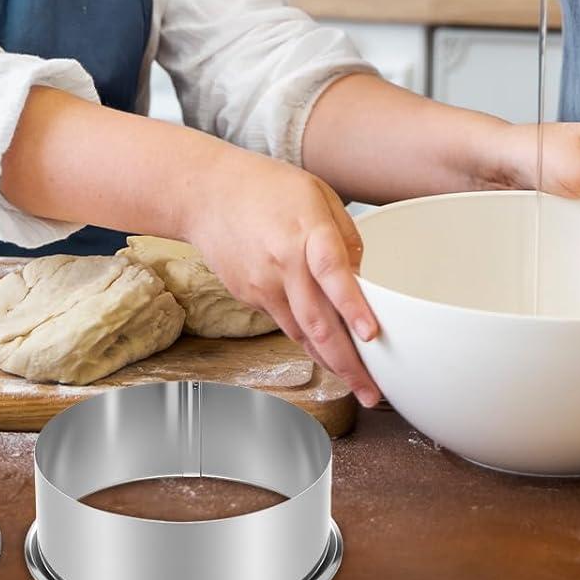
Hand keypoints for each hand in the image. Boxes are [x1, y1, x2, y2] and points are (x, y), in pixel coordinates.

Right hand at [183, 149, 382, 407]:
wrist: (206, 194)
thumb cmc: (267, 187)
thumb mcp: (318, 193)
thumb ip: (346, 235)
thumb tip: (363, 277)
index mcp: (307, 230)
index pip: (332, 272)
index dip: (352, 305)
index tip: (372, 334)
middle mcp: (284, 263)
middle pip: (318, 321)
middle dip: (348, 362)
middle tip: (372, 391)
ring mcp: (263, 285)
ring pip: (302, 334)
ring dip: (331, 363)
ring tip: (358, 385)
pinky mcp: (250, 297)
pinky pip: (286, 324)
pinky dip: (309, 342)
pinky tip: (328, 354)